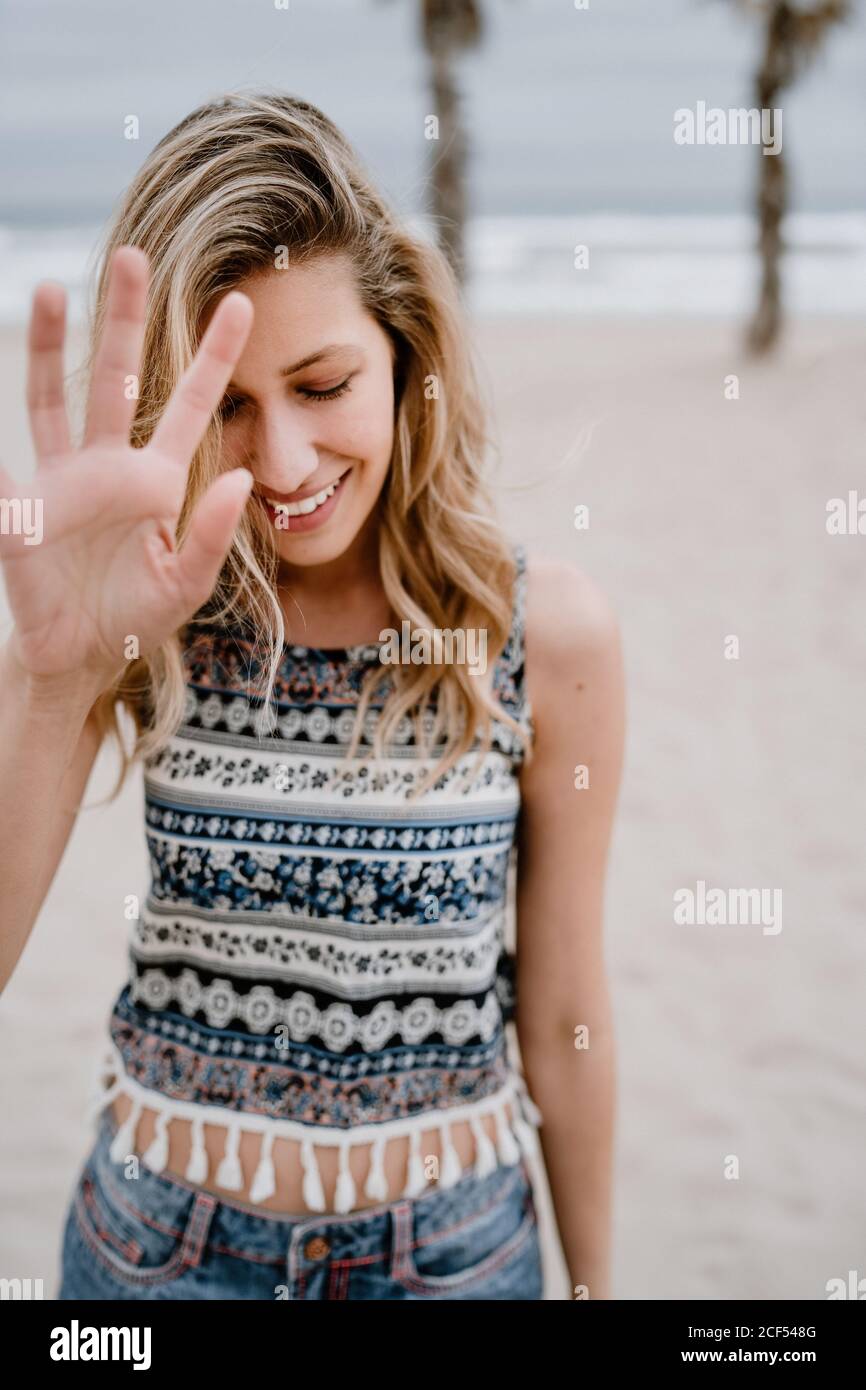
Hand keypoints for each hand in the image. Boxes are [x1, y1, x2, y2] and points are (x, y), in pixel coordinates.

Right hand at [0, 246, 253, 692]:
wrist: (81, 654)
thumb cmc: (137, 616)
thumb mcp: (186, 582)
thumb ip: (212, 533)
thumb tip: (245, 477)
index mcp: (158, 479)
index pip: (189, 404)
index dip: (215, 356)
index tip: (243, 303)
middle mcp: (108, 465)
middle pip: (116, 377)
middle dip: (123, 318)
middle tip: (132, 254)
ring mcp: (61, 479)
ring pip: (52, 398)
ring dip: (46, 346)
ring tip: (48, 288)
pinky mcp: (21, 507)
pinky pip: (2, 470)